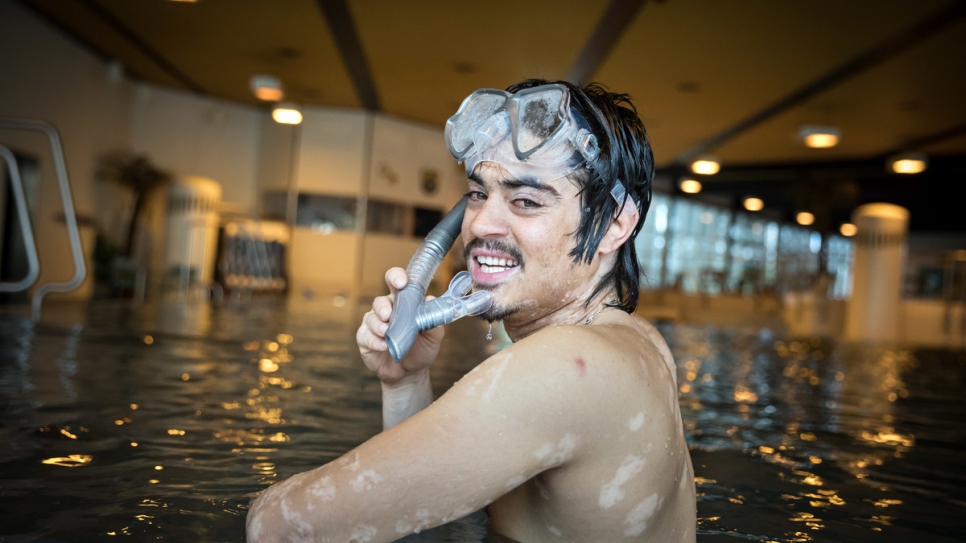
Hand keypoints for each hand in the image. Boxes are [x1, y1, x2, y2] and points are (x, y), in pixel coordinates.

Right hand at [356, 267, 443, 385]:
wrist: (410, 373)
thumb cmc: (422, 349)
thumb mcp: (433, 337)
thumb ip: (433, 319)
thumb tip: (430, 300)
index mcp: (404, 302)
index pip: (396, 282)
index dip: (397, 277)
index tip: (401, 282)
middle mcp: (387, 310)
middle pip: (379, 300)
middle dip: (382, 306)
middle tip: (388, 313)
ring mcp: (374, 323)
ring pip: (371, 318)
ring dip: (379, 325)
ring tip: (386, 333)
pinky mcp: (365, 338)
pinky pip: (366, 336)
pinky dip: (375, 341)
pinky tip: (383, 346)